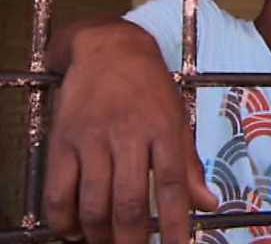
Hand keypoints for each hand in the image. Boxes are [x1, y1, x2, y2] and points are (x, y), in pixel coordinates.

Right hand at [43, 26, 217, 243]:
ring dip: (100, 234)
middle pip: (128, 201)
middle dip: (132, 239)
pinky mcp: (63, 140)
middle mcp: (128, 135)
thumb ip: (189, 165)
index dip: (174, 224)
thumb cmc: (151, 88)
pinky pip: (58, 190)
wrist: (110, 49)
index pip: (171, 186)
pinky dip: (64, 220)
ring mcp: (92, 138)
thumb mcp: (179, 119)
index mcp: (164, 130)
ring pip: (92, 201)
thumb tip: (208, 204)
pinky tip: (75, 231)